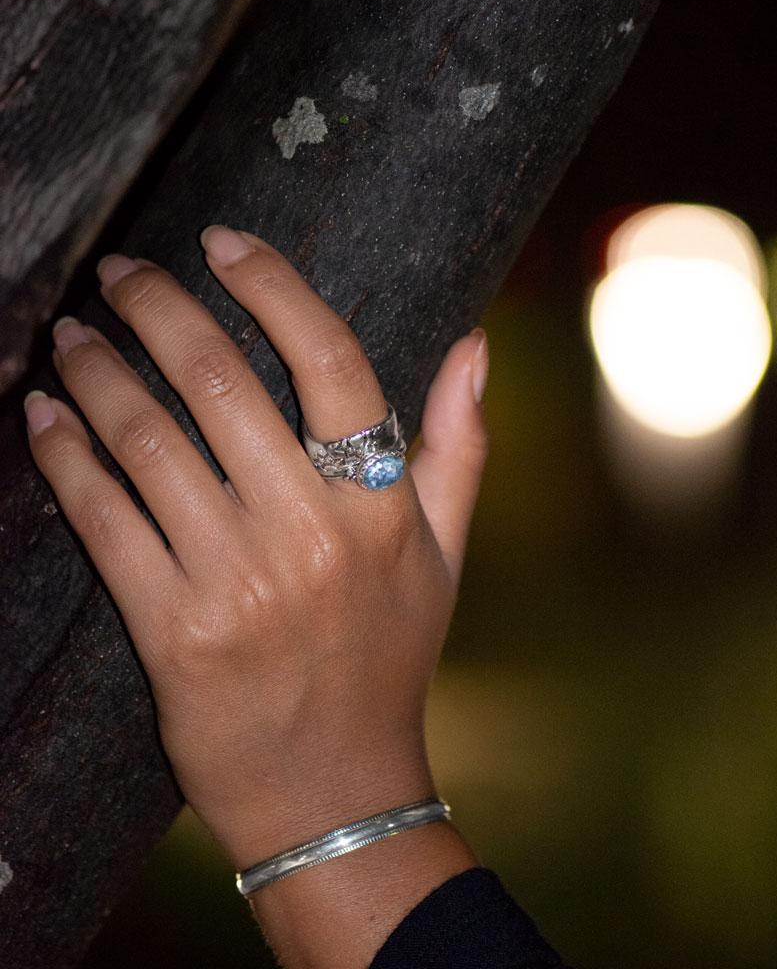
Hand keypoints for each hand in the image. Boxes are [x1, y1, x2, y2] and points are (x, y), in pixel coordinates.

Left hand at [24, 226, 488, 873]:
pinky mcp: (171, 631)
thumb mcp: (446, 554)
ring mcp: (237, 583)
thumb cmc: (390, 660)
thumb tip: (476, 346)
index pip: (334, 364)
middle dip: (158, 310)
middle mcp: (313, 537)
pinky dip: (66, 456)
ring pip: (147, 442)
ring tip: (71, 333)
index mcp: (384, 510)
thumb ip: (459, 445)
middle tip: (123, 272)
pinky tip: (45, 416)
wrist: (334, 789)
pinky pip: (105, 519)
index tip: (223, 242)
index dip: (273, 287)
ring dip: (96, 373)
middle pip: (220, 385)